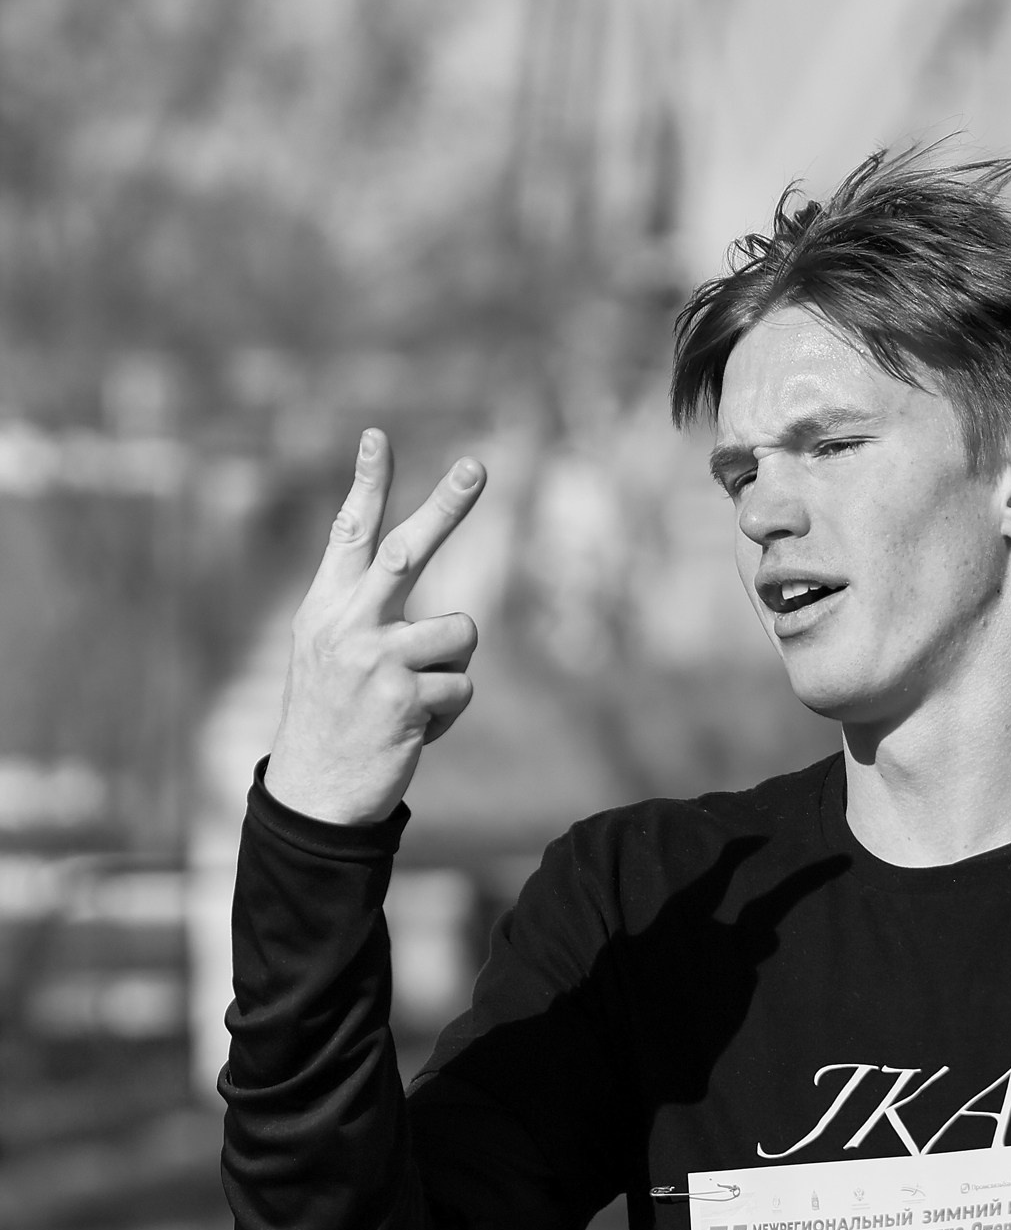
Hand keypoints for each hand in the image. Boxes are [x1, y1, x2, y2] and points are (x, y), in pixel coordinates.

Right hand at [264, 427, 486, 826]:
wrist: (313, 793)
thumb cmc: (331, 717)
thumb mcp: (327, 652)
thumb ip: (361, 608)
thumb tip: (416, 569)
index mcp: (325, 607)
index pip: (349, 533)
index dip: (367, 483)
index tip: (377, 436)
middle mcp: (348, 624)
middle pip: (409, 551)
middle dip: (447, 505)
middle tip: (478, 465)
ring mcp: (375, 659)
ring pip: (461, 633)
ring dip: (451, 670)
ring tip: (413, 697)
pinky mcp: (405, 698)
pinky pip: (461, 688)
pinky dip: (446, 715)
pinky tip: (412, 730)